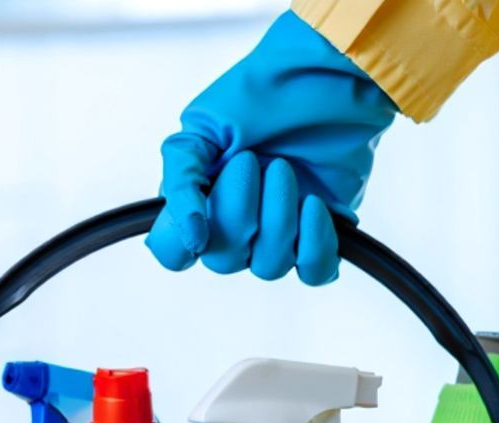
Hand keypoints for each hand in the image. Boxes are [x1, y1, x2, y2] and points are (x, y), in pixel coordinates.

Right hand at [147, 11, 396, 283]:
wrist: (324, 74)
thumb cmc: (259, 93)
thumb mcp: (202, 126)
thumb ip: (182, 178)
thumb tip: (190, 236)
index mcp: (197, 201)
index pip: (174, 253)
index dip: (181, 245)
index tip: (199, 223)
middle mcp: (233, 224)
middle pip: (222, 259)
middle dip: (238, 212)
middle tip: (252, 161)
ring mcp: (278, 232)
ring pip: (268, 266)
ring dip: (278, 218)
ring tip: (285, 169)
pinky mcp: (320, 233)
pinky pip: (314, 270)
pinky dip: (314, 242)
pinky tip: (313, 205)